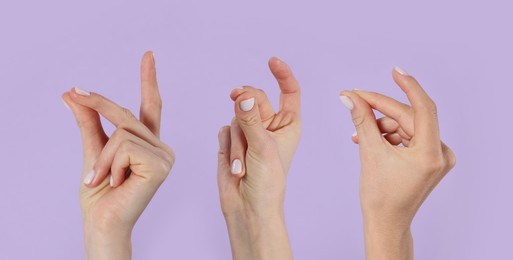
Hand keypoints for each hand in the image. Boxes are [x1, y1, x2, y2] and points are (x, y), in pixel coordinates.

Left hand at [62, 52, 174, 259]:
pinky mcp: (160, 164)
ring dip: (103, 156)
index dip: (148, 80)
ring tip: (102, 178)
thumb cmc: (100, 193)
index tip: (148, 56)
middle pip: (127, 115)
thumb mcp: (92, 150)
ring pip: (123, 132)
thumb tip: (72, 93)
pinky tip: (115, 181)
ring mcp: (164, 156)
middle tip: (72, 93)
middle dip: (98, 105)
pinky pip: (125, 146)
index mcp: (148, 145)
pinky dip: (110, 163)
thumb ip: (89, 121)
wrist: (102, 222)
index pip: (150, 107)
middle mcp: (161, 148)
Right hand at [217, 57, 299, 259]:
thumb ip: (251, 118)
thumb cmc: (268, 181)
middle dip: (246, 106)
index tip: (271, 60)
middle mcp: (270, 124)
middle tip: (236, 101)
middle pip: (255, 98)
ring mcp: (250, 131)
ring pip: (236, 115)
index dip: (282, 74)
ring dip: (238, 139)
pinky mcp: (232, 141)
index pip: (289, 91)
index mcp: (289, 124)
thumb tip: (244, 94)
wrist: (248, 207)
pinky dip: (228, 146)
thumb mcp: (263, 147)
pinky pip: (224, 129)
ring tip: (244, 164)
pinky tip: (235, 165)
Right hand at [339, 67, 455, 259]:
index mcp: (431, 153)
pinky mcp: (429, 160)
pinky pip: (408, 137)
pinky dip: (388, 135)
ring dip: (382, 124)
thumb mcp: (369, 153)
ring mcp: (436, 158)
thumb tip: (348, 96)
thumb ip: (362, 120)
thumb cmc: (379, 196)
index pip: (423, 108)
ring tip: (358, 130)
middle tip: (355, 98)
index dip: (408, 86)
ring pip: (407, 127)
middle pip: (410, 117)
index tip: (394, 71)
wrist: (386, 223)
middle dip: (381, 109)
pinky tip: (368, 138)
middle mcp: (440, 153)